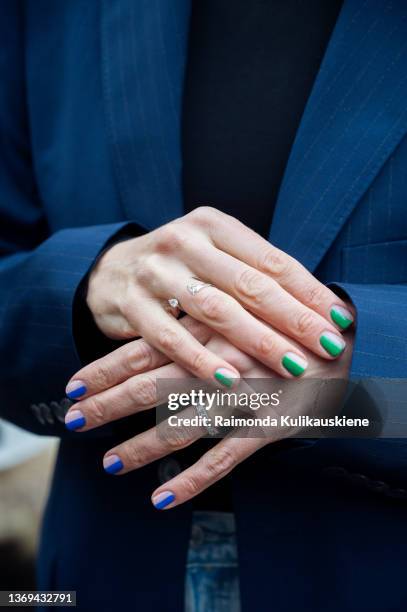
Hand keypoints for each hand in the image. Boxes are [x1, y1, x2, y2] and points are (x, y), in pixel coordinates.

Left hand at [64, 317, 353, 508]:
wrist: (337, 341)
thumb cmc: (280, 322)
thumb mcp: (236, 307)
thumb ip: (196, 319)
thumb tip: (153, 329)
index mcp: (207, 334)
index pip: (142, 352)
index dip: (103, 370)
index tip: (72, 386)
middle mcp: (217, 367)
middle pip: (149, 389)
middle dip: (106, 406)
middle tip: (72, 420)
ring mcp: (240, 400)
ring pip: (179, 430)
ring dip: (139, 448)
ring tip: (108, 463)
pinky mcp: (265, 429)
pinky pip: (223, 460)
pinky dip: (192, 481)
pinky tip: (162, 499)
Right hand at [80, 207, 352, 392]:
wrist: (111, 271)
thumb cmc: (180, 269)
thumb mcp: (215, 258)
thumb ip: (256, 276)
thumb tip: (321, 308)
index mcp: (214, 225)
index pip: (271, 261)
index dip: (309, 291)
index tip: (340, 320)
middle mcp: (186, 241)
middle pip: (249, 284)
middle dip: (294, 319)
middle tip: (328, 346)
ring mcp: (155, 271)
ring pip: (215, 309)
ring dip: (258, 341)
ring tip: (293, 366)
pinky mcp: (131, 303)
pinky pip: (170, 337)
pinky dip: (201, 360)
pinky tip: (229, 379)